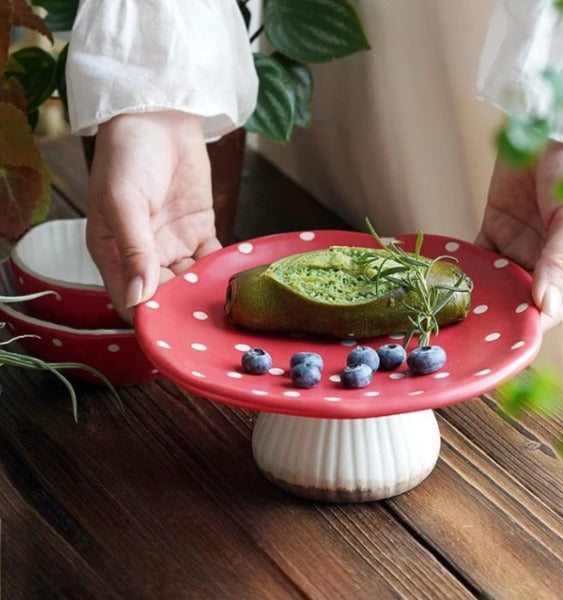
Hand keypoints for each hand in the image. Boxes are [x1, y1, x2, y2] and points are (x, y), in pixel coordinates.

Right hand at [87, 111, 220, 322]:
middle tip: (208, 323)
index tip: (171, 333)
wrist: (158, 116)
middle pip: (164, 296)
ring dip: (204, 292)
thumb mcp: (123, 202)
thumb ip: (133, 250)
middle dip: (183, 309)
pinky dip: (221, 270)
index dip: (149, 319)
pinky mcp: (198, 230)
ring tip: (226, 306)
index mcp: (113, 253)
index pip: (130, 300)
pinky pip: (211, 259)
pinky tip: (235, 280)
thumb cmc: (127, 155)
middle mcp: (143, 255)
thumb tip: (139, 297)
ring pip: (190, 281)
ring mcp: (173, 244)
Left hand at [476, 141, 562, 330]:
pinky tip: (448, 282)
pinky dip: (466, 268)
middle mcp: (548, 260)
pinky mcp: (496, 231)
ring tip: (457, 312)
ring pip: (499, 281)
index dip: (536, 321)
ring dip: (481, 294)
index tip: (512, 335)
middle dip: (502, 313)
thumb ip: (559, 259)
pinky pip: (479, 256)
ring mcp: (521, 247)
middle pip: (524, 297)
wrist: (547, 125)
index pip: (557, 302)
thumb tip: (546, 305)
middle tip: (474, 330)